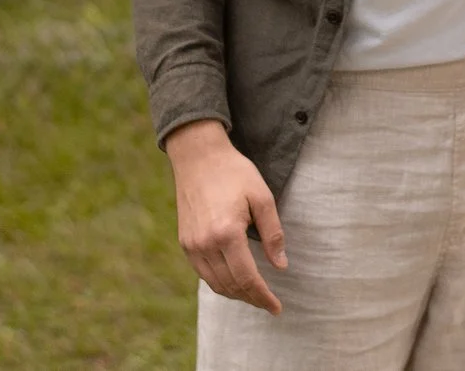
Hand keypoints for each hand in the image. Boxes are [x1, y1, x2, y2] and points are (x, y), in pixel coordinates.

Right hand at [164, 119, 286, 313]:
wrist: (198, 157)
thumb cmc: (234, 173)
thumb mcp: (262, 197)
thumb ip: (273, 233)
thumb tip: (280, 266)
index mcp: (227, 234)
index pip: (247, 278)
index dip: (263, 296)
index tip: (277, 308)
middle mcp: (205, 244)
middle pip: (231, 286)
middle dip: (251, 298)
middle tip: (268, 303)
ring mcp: (192, 245)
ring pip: (215, 284)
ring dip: (236, 294)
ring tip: (254, 295)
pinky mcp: (184, 242)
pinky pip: (203, 273)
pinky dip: (219, 283)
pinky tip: (233, 281)